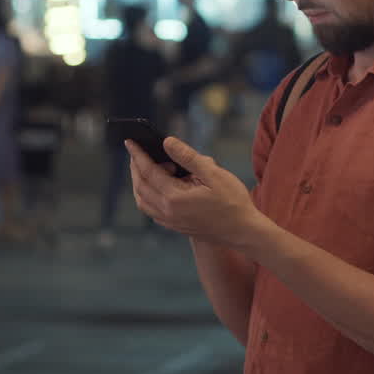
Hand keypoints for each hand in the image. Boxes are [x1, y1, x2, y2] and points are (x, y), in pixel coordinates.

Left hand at [126, 136, 271, 249]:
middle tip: (136, 151)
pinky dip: (147, 196)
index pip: (149, 172)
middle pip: (141, 187)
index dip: (138, 155)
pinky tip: (157, 187)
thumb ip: (188, 157)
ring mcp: (170, 222)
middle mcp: (168, 212)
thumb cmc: (233, 201)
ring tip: (144, 167)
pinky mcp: (175, 227)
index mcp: (175, 198)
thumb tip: (167, 142)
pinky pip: (152, 211)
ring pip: (143, 201)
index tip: (130, 141)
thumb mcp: (214, 174)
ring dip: (139, 183)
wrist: (243, 232)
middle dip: (136, 167)